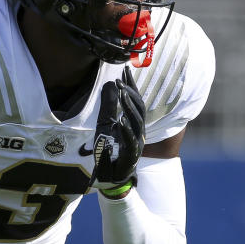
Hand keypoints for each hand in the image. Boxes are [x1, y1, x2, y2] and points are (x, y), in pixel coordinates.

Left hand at [91, 69, 144, 190]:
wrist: (110, 175)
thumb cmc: (109, 149)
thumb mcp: (105, 123)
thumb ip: (108, 105)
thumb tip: (109, 84)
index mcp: (134, 122)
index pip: (135, 99)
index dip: (132, 84)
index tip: (126, 69)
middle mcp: (139, 130)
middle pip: (139, 107)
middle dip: (130, 92)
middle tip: (120, 80)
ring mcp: (137, 142)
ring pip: (137, 121)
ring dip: (129, 106)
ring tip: (121, 93)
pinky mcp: (131, 154)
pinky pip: (131, 140)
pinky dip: (126, 129)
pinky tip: (120, 120)